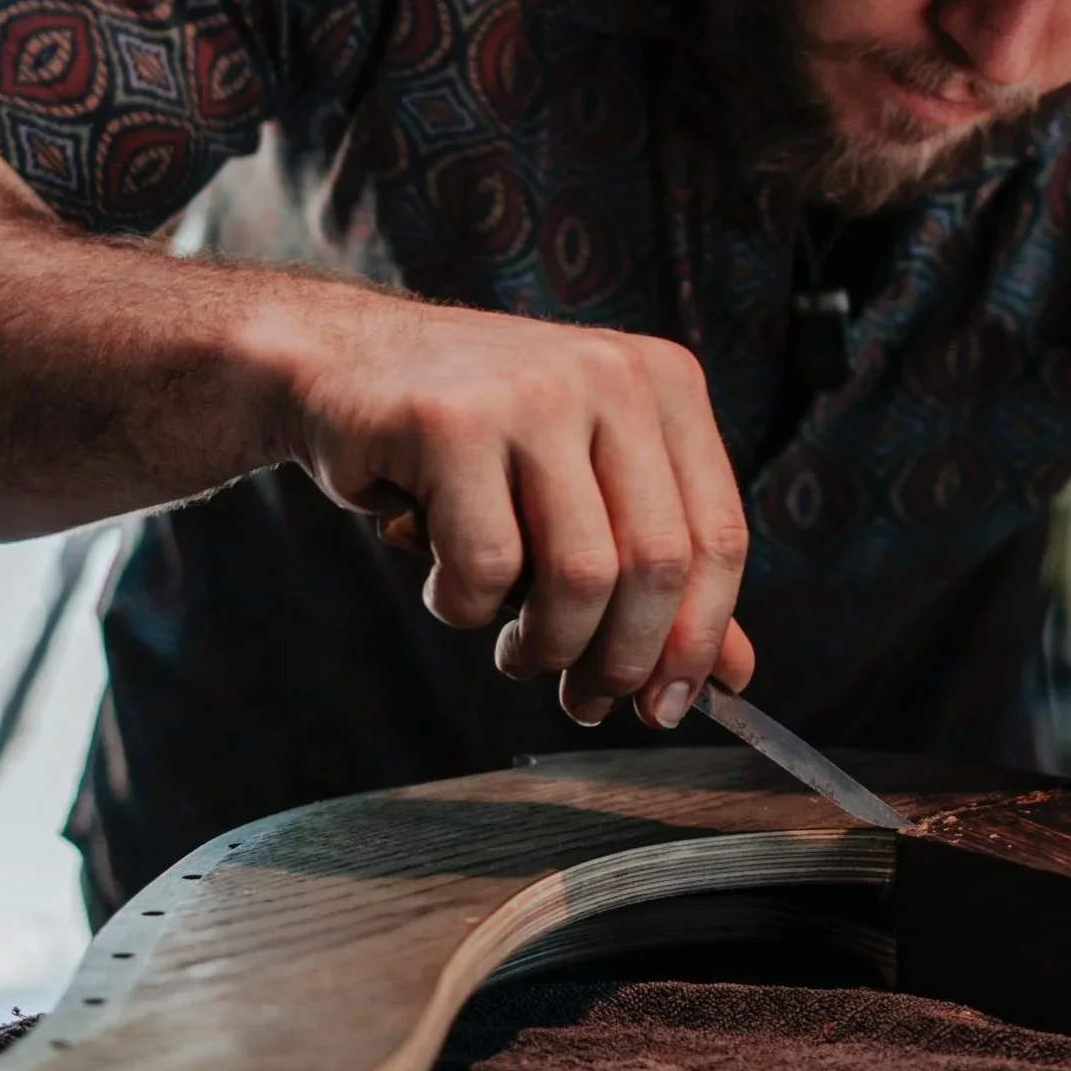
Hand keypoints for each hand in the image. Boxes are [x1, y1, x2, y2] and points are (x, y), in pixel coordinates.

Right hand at [280, 292, 754, 729]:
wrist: (338, 362)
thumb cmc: (472, 439)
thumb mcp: (581, 486)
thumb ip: (657, 573)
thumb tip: (732, 678)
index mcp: (666, 381)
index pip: (718, 536)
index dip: (698, 640)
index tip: (669, 708)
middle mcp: (612, 374)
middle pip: (657, 565)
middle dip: (622, 661)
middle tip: (584, 702)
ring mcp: (534, 391)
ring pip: (580, 577)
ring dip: (547, 648)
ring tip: (516, 654)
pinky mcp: (452, 421)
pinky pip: (486, 567)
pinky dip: (464, 608)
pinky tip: (446, 587)